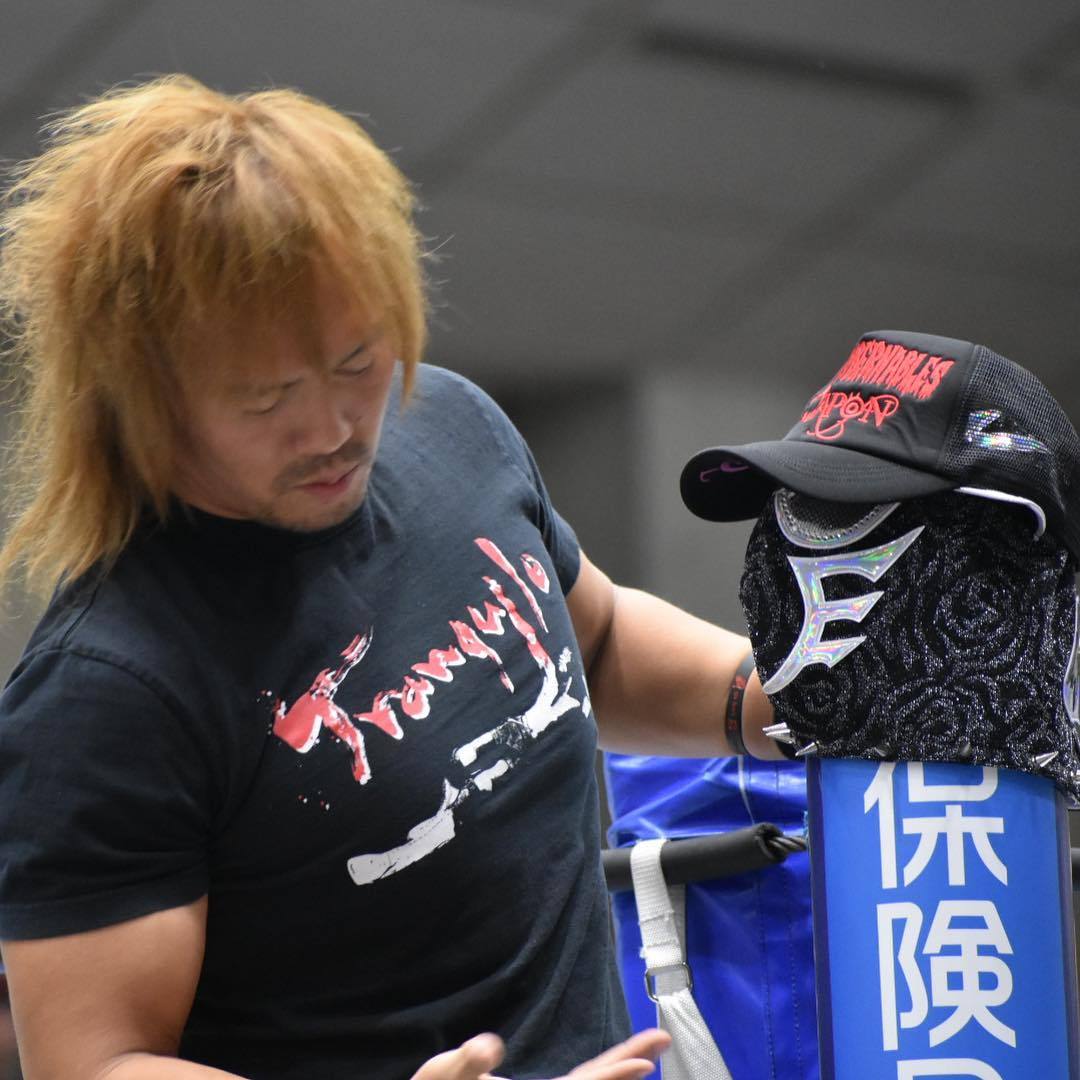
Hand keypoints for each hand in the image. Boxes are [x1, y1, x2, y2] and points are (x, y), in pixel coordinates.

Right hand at [409, 1028, 670, 1079]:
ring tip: (649, 1051)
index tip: (644, 1063)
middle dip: (627, 1063)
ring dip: (617, 1068)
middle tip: (663, 1040)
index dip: (612, 1076)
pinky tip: (611, 1064)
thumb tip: (490, 1044)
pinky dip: (598, 1074)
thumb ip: (466, 1063)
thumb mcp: (443, 1076)